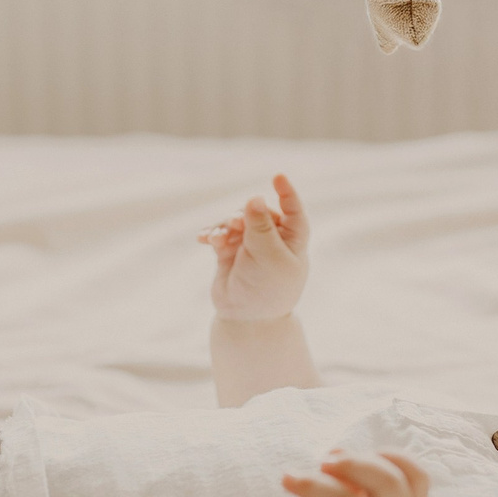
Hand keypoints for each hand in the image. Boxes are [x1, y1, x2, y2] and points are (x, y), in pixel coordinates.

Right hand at [200, 173, 309, 322]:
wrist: (246, 320)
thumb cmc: (268, 289)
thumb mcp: (269, 256)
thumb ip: (260, 226)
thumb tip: (254, 197)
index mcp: (293, 239)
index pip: (292, 209)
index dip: (286, 192)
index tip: (278, 176)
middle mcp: (272, 239)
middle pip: (257, 211)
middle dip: (244, 214)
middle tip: (234, 223)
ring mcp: (249, 246)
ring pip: (234, 221)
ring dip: (224, 225)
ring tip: (217, 237)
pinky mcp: (229, 252)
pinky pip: (219, 235)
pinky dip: (212, 234)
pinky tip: (204, 239)